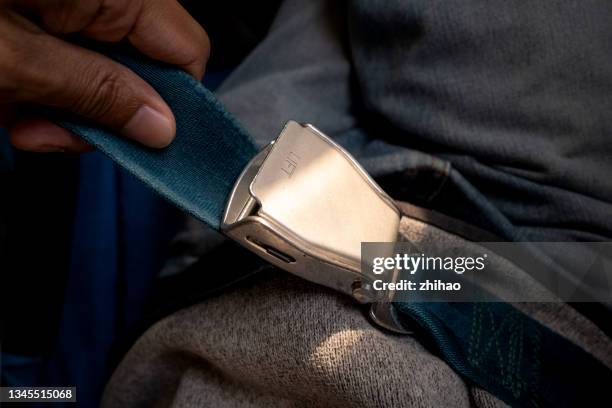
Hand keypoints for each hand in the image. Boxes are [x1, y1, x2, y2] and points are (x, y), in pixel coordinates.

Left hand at [0, 0, 209, 151]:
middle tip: (56, 133)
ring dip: (66, 111)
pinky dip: (43, 90)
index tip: (144, 142)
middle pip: (142, 69)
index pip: (187, 50)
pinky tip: (10, 101)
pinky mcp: (48, 12)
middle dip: (103, 114)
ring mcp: (73, 4)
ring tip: (20, 121)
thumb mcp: (17, 60)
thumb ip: (98, 91)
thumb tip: (161, 126)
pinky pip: (70, 63)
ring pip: (103, 75)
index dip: (174, 104)